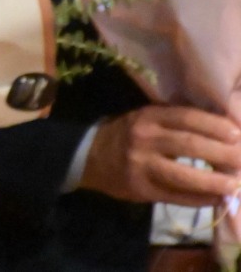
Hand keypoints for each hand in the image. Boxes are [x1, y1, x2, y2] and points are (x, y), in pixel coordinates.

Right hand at [80, 106, 240, 205]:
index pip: (186, 117)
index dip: (214, 125)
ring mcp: (141, 165)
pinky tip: (217, 199)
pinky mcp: (141, 189)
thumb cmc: (128, 135)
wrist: (90, 156)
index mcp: (147, 117)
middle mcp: (144, 139)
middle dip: (222, 154)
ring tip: (236, 185)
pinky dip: (200, 199)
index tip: (237, 133)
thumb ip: (176, 123)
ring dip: (215, 181)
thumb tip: (223, 132)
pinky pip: (176, 197)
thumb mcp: (146, 119)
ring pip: (184, 175)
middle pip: (189, 146)